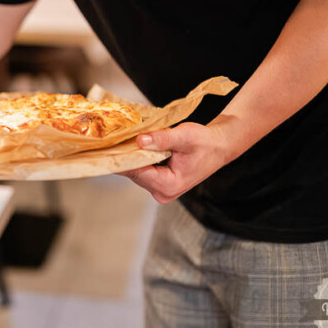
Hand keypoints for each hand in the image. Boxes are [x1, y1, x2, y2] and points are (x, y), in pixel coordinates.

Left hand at [119, 122, 233, 202]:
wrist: (219, 146)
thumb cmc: (206, 142)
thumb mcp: (185, 136)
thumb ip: (162, 139)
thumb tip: (139, 141)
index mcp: (168, 185)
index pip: (137, 172)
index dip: (123, 158)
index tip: (109, 145)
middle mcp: (162, 192)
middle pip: (134, 172)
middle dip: (127, 155)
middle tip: (118, 136)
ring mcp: (160, 189)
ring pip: (136, 170)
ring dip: (134, 155)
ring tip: (131, 138)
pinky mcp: (159, 182)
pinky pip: (142, 169)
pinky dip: (140, 157)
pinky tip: (139, 144)